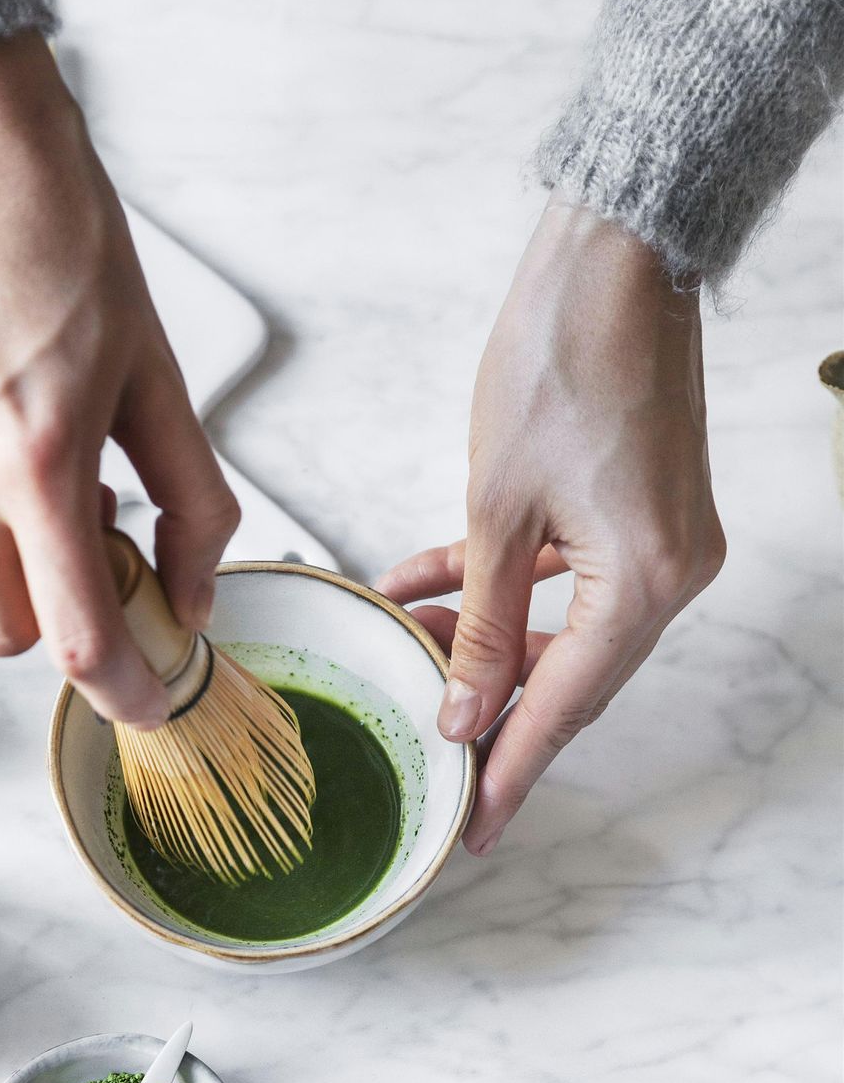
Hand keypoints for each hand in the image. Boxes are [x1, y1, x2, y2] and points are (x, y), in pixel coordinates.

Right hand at [0, 33, 237, 725]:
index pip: (74, 637)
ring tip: (25, 490)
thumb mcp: (157, 373)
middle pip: (2, 634)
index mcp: (38, 460)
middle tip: (87, 540)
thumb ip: (191, 500)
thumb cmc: (61, 239)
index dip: (121, 691)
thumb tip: (195, 593)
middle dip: (54, 614)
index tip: (146, 702)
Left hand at [378, 199, 725, 853]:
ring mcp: (665, 541)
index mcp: (647, 584)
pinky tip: (425, 586)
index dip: (510, 769)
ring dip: (486, 644)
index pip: (563, 706)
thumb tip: (464, 715)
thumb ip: (479, 627)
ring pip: (564, 627)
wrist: (616, 256)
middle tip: (441, 770)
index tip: (473, 826)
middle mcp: (674, 573)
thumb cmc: (558, 361)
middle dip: (494, 714)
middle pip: (572, 677)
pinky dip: (505, 587)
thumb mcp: (495, 510)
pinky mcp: (644, 508)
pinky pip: (570, 575)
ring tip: (408, 659)